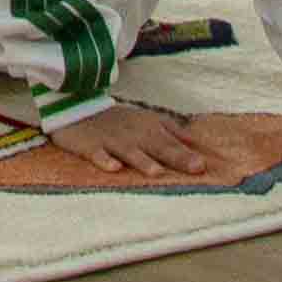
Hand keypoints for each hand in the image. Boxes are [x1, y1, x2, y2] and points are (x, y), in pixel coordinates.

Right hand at [45, 101, 221, 180]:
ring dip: (143, 161)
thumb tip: (198, 142)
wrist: (76, 110)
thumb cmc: (118, 121)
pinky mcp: (90, 146)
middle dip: (176, 157)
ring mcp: (111, 140)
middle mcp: (133, 134)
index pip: (172, 143)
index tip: (204, 166)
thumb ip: (171, 130)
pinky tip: (114, 168)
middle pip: (157, 147)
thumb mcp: (146, 120)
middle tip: (195, 168)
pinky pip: (97, 154)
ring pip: (129, 151)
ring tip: (157, 172)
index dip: (188, 154)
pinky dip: (105, 160)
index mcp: (148, 128)